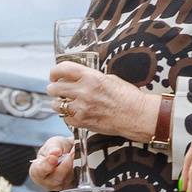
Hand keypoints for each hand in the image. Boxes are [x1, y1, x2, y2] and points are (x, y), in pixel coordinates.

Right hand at [28, 135, 78, 191]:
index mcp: (37, 171)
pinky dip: (80, 169)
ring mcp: (61, 185)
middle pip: (56, 179)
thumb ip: (51, 148)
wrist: (68, 151)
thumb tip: (55, 152)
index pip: (38, 172)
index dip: (46, 166)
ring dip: (74, 166)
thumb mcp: (52, 143)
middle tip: (70, 154)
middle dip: (64, 166)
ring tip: (76, 153)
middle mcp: (48, 182)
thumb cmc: (56, 149)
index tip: (53, 158)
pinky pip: (78, 179)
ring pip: (69, 179)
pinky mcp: (73, 185)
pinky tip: (81, 160)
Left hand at [45, 64, 159, 139]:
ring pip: (56, 105)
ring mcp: (82, 108)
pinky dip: (68, 116)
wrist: (138, 116)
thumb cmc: (128, 96)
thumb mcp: (110, 79)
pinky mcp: (82, 122)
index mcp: (91, 77)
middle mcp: (84, 91)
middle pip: (54, 88)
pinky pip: (66, 118)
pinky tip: (75, 114)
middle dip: (53, 88)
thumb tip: (78, 78)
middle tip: (55, 90)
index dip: (55, 72)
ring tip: (64, 103)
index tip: (54, 75)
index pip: (63, 69)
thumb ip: (91, 78)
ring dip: (58, 103)